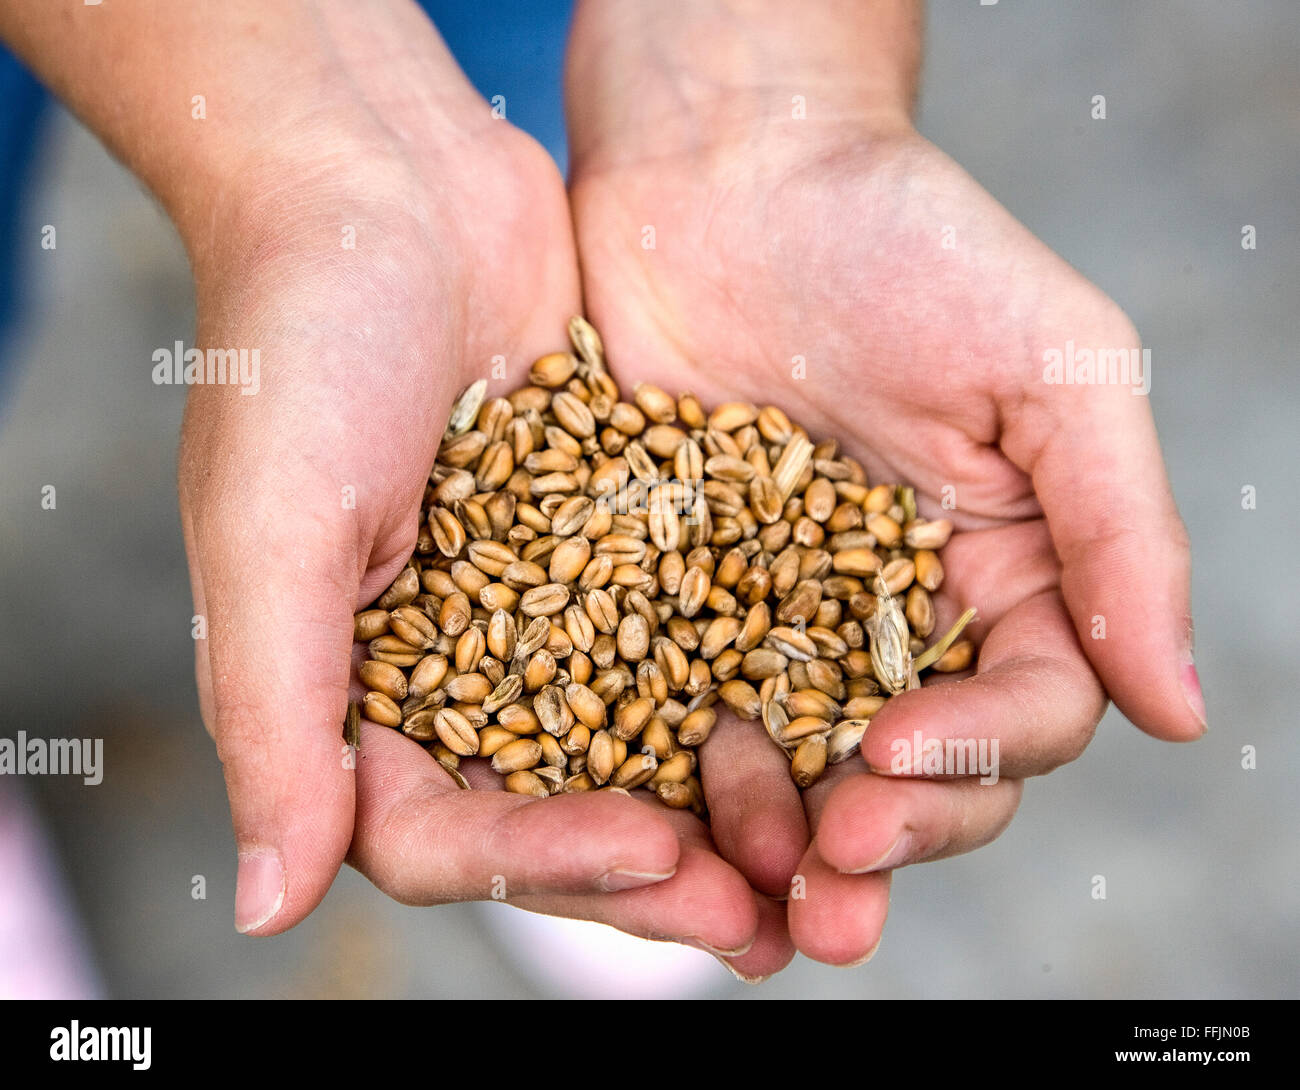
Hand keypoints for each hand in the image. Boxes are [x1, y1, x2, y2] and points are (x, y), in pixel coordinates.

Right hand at [170, 28, 788, 967]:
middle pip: (560, 815)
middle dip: (663, 874)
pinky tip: (829, 720)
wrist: (387, 189)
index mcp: (356, 697)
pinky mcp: (616, 549)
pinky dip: (747, 686)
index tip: (652, 855)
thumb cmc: (299, 349)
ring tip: (825, 852)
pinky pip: (689, 639)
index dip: (548, 862)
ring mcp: (542, 615)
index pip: (448, 834)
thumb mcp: (272, 531)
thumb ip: (275, 716)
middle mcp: (452, 674)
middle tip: (771, 924)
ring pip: (642, 745)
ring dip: (724, 807)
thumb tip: (265, 906)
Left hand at [567, 110, 1202, 964]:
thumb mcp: (1052, 367)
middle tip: (827, 902)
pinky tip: (647, 818)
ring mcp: (775, 617)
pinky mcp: (667, 596)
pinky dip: (665, 773)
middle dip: (878, 844)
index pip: (1022, 713)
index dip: (973, 763)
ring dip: (771, 846)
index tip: (898, 761)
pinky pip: (670, 704)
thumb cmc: (907, 242)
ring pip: (791, 768)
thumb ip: (1120, 536)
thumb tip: (1181, 711)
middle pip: (907, 776)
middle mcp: (893, 617)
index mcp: (1004, 577)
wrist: (731, 171)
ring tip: (739, 898)